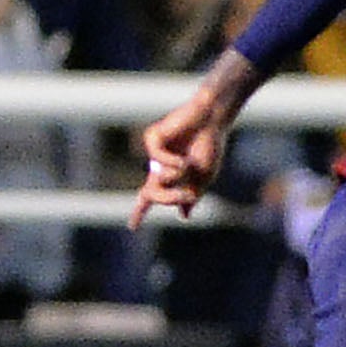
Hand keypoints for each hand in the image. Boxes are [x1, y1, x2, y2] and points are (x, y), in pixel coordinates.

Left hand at [129, 81, 231, 227]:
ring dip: (176, 178)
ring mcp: (154, 153)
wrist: (213, 119)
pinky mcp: (152, 138)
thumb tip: (183, 215)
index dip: (141, 211)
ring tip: (189, 164)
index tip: (132, 227)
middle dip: (168, 199)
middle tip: (188, 196)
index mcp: (170, 176)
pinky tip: (183, 158)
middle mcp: (158, 166)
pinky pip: (157, 159)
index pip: (152, 196)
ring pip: (157, 180)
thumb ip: (192, 196)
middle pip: (153, 194)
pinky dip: (172, 162)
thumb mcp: (204, 178)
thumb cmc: (210, 146)